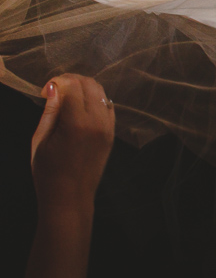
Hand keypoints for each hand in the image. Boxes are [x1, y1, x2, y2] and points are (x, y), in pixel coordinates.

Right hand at [31, 74, 114, 212]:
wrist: (70, 197)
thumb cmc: (48, 172)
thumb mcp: (41, 140)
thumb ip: (50, 110)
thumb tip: (53, 86)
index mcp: (77, 123)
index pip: (73, 85)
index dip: (57, 81)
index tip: (45, 90)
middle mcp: (97, 122)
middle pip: (90, 84)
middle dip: (71, 80)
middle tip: (56, 89)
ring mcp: (108, 127)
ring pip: (101, 93)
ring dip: (85, 88)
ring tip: (67, 97)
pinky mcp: (112, 133)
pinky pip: (108, 106)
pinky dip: (96, 100)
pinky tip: (81, 108)